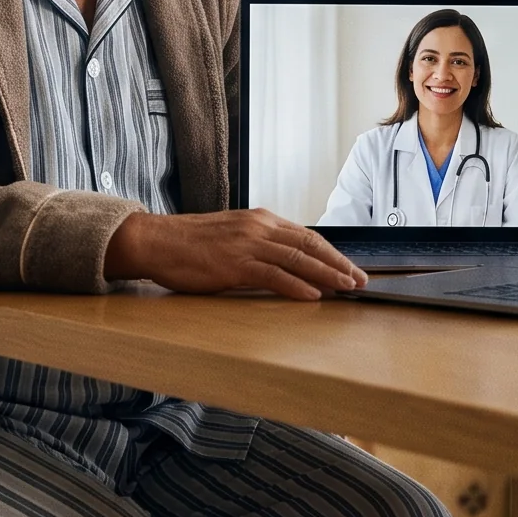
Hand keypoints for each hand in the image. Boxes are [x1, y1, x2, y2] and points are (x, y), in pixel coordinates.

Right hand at [106, 210, 366, 300]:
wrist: (156, 241)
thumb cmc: (189, 244)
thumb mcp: (231, 236)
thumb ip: (258, 245)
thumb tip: (284, 262)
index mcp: (259, 220)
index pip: (306, 235)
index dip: (332, 253)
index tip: (349, 267)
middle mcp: (258, 227)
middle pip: (310, 245)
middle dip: (339, 263)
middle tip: (360, 280)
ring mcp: (247, 244)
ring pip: (298, 259)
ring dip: (327, 275)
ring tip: (347, 288)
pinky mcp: (235, 264)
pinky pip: (274, 275)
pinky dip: (297, 286)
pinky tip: (313, 296)